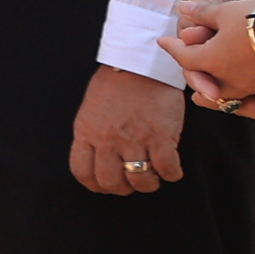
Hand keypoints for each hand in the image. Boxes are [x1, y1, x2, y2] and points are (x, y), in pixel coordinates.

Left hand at [71, 63, 188, 196]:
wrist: (140, 64)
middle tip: (132, 182)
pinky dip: (172, 174)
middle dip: (123, 188)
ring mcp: (134, 140)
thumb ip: (92, 134)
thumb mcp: (91, 110)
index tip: (105, 185)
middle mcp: (108, 140)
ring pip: (140, 181)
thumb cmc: (115, 84)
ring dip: (148, 184)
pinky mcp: (161, 137)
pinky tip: (171, 168)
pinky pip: (168, 169)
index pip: (82, 172)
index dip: (95, 184)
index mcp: (86, 132)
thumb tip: (97, 157)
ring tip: (153, 175)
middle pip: (111, 182)